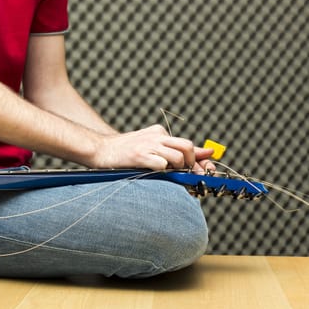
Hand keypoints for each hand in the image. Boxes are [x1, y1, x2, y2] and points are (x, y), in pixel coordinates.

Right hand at [90, 124, 214, 171]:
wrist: (100, 150)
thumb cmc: (125, 152)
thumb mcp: (152, 147)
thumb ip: (177, 150)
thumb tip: (208, 153)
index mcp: (159, 133)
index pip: (188, 144)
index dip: (199, 161)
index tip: (205, 172)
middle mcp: (156, 136)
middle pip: (187, 147)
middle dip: (191, 164)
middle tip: (184, 174)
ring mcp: (148, 145)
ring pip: (178, 157)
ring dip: (178, 170)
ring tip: (167, 176)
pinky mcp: (140, 156)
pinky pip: (162, 164)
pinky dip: (164, 172)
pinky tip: (155, 175)